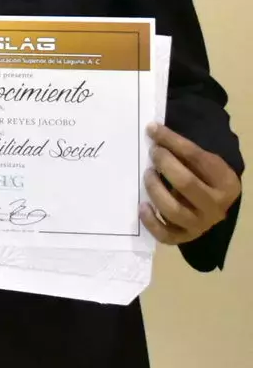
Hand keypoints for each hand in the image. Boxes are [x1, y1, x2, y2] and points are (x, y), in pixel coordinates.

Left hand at [141, 123, 241, 244]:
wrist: (213, 205)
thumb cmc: (203, 177)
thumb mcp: (202, 162)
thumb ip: (182, 150)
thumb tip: (152, 131)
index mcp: (226, 183)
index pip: (198, 158)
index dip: (172, 142)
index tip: (152, 130)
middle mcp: (217, 206)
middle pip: (187, 184)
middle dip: (165, 164)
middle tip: (153, 153)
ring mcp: (202, 224)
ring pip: (174, 210)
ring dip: (155, 189)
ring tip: (147, 174)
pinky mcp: (185, 237)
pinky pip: (166, 235)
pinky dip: (151, 221)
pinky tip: (142, 205)